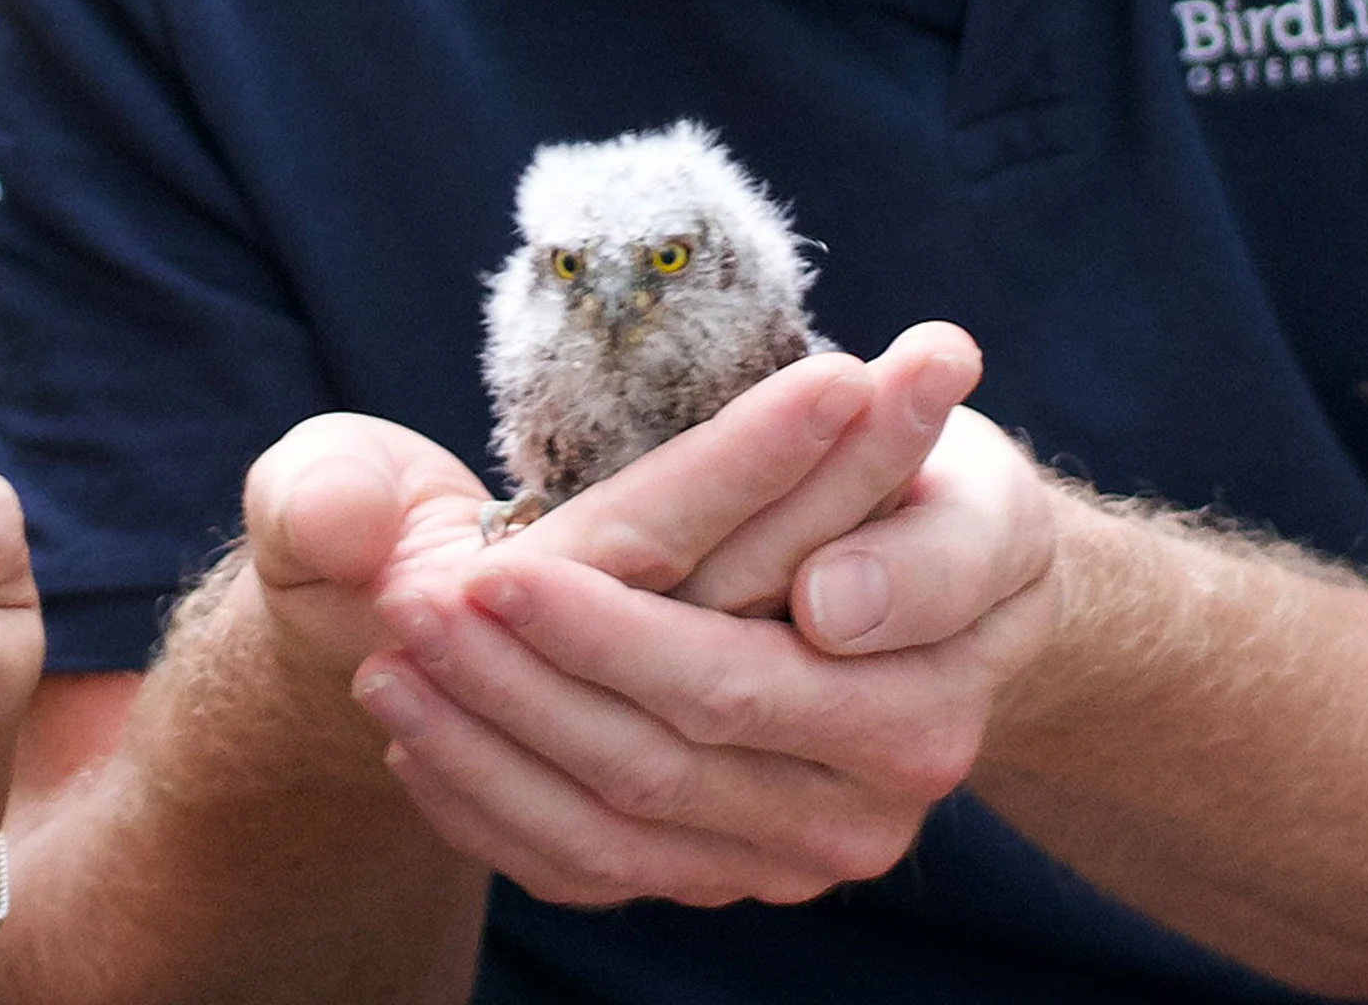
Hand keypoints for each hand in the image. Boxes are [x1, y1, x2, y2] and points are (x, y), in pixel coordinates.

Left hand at [350, 327, 1058, 907]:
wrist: (942, 596)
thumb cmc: (943, 505)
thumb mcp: (978, 494)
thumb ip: (927, 546)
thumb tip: (832, 605)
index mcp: (914, 710)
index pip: (729, 680)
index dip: (603, 630)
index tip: (494, 563)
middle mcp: (857, 811)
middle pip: (653, 761)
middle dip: (515, 680)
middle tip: (408, 598)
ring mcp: (788, 856)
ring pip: (609, 827)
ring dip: (482, 748)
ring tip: (389, 661)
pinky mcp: (728, 871)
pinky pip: (592, 872)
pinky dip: (493, 811)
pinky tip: (419, 738)